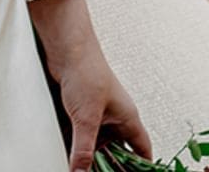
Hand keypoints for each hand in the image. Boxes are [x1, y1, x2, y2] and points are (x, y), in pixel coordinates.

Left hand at [31, 0, 152, 171]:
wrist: (66, 48)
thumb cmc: (86, 70)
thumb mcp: (86, 118)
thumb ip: (83, 147)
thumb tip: (80, 171)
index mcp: (127, 118)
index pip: (142, 149)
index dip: (142, 165)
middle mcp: (114, 117)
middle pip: (117, 150)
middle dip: (109, 164)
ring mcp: (96, 114)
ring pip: (96, 143)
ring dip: (88, 154)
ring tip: (80, 166)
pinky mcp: (78, 110)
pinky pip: (79, 134)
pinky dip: (74, 144)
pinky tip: (66, 152)